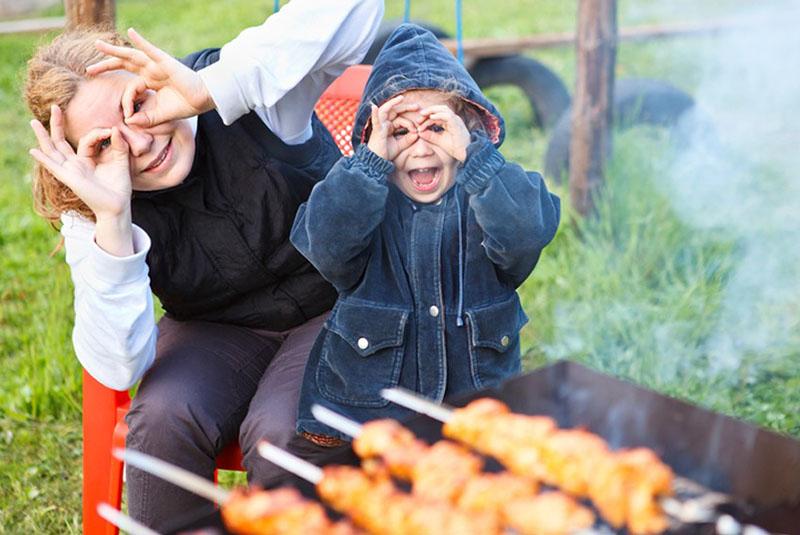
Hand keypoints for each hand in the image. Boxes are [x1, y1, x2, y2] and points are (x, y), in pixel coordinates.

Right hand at [29, 105, 131, 219]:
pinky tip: (33, 151)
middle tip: (55, 106)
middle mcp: (76, 164)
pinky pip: (54, 167)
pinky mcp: (70, 178)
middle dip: (57, 124)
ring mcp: (71, 170)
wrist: (118, 205)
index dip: (97, 132)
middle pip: (61, 141)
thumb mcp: (121, 160)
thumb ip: (118, 144)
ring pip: (53, 150)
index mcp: (87, 159)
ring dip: (43, 136)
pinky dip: (43, 159)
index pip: (86, 139)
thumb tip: (113, 129)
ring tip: (33, 122)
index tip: (111, 131)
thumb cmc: (119, 185)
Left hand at [87, 28, 213, 127]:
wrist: (203, 100)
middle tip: (89, 70)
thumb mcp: (160, 115)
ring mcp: (157, 65)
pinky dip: (141, 41)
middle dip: (106, 65)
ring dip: (114, 50)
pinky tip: (131, 33)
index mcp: (150, 82)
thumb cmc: (185, 105)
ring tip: (97, 44)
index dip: (126, 100)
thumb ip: (145, 118)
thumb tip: (129, 122)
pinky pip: (151, 49)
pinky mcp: (166, 62)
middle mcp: (151, 71)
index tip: (128, 115)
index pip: (130, 86)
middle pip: (124, 64)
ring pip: (131, 55)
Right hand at [367, 95, 420, 160]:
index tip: (417, 130)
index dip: (410, 123)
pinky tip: (373, 107)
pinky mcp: (376, 130)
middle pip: (395, 111)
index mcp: (389, 126)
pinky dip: (374, 114)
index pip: (401, 119)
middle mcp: (384, 124)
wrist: (376, 162)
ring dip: (392, 103)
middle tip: (417, 106)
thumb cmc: (386, 153)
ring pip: (385, 110)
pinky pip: (375, 121)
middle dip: (406, 107)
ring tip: (401, 98)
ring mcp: (380, 126)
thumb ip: (408, 139)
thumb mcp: (400, 145)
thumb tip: (417, 133)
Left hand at [418, 105, 470, 161]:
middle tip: (418, 118)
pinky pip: (447, 116)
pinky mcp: (457, 124)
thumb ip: (430, 136)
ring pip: (443, 109)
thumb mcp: (439, 141)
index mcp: (449, 122)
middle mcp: (453, 119)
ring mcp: (456, 120)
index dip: (426, 118)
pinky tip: (430, 118)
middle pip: (439, 109)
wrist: (466, 154)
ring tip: (422, 115)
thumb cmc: (455, 148)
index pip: (436, 115)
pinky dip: (438, 115)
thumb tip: (419, 132)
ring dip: (431, 111)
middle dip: (427, 112)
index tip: (417, 124)